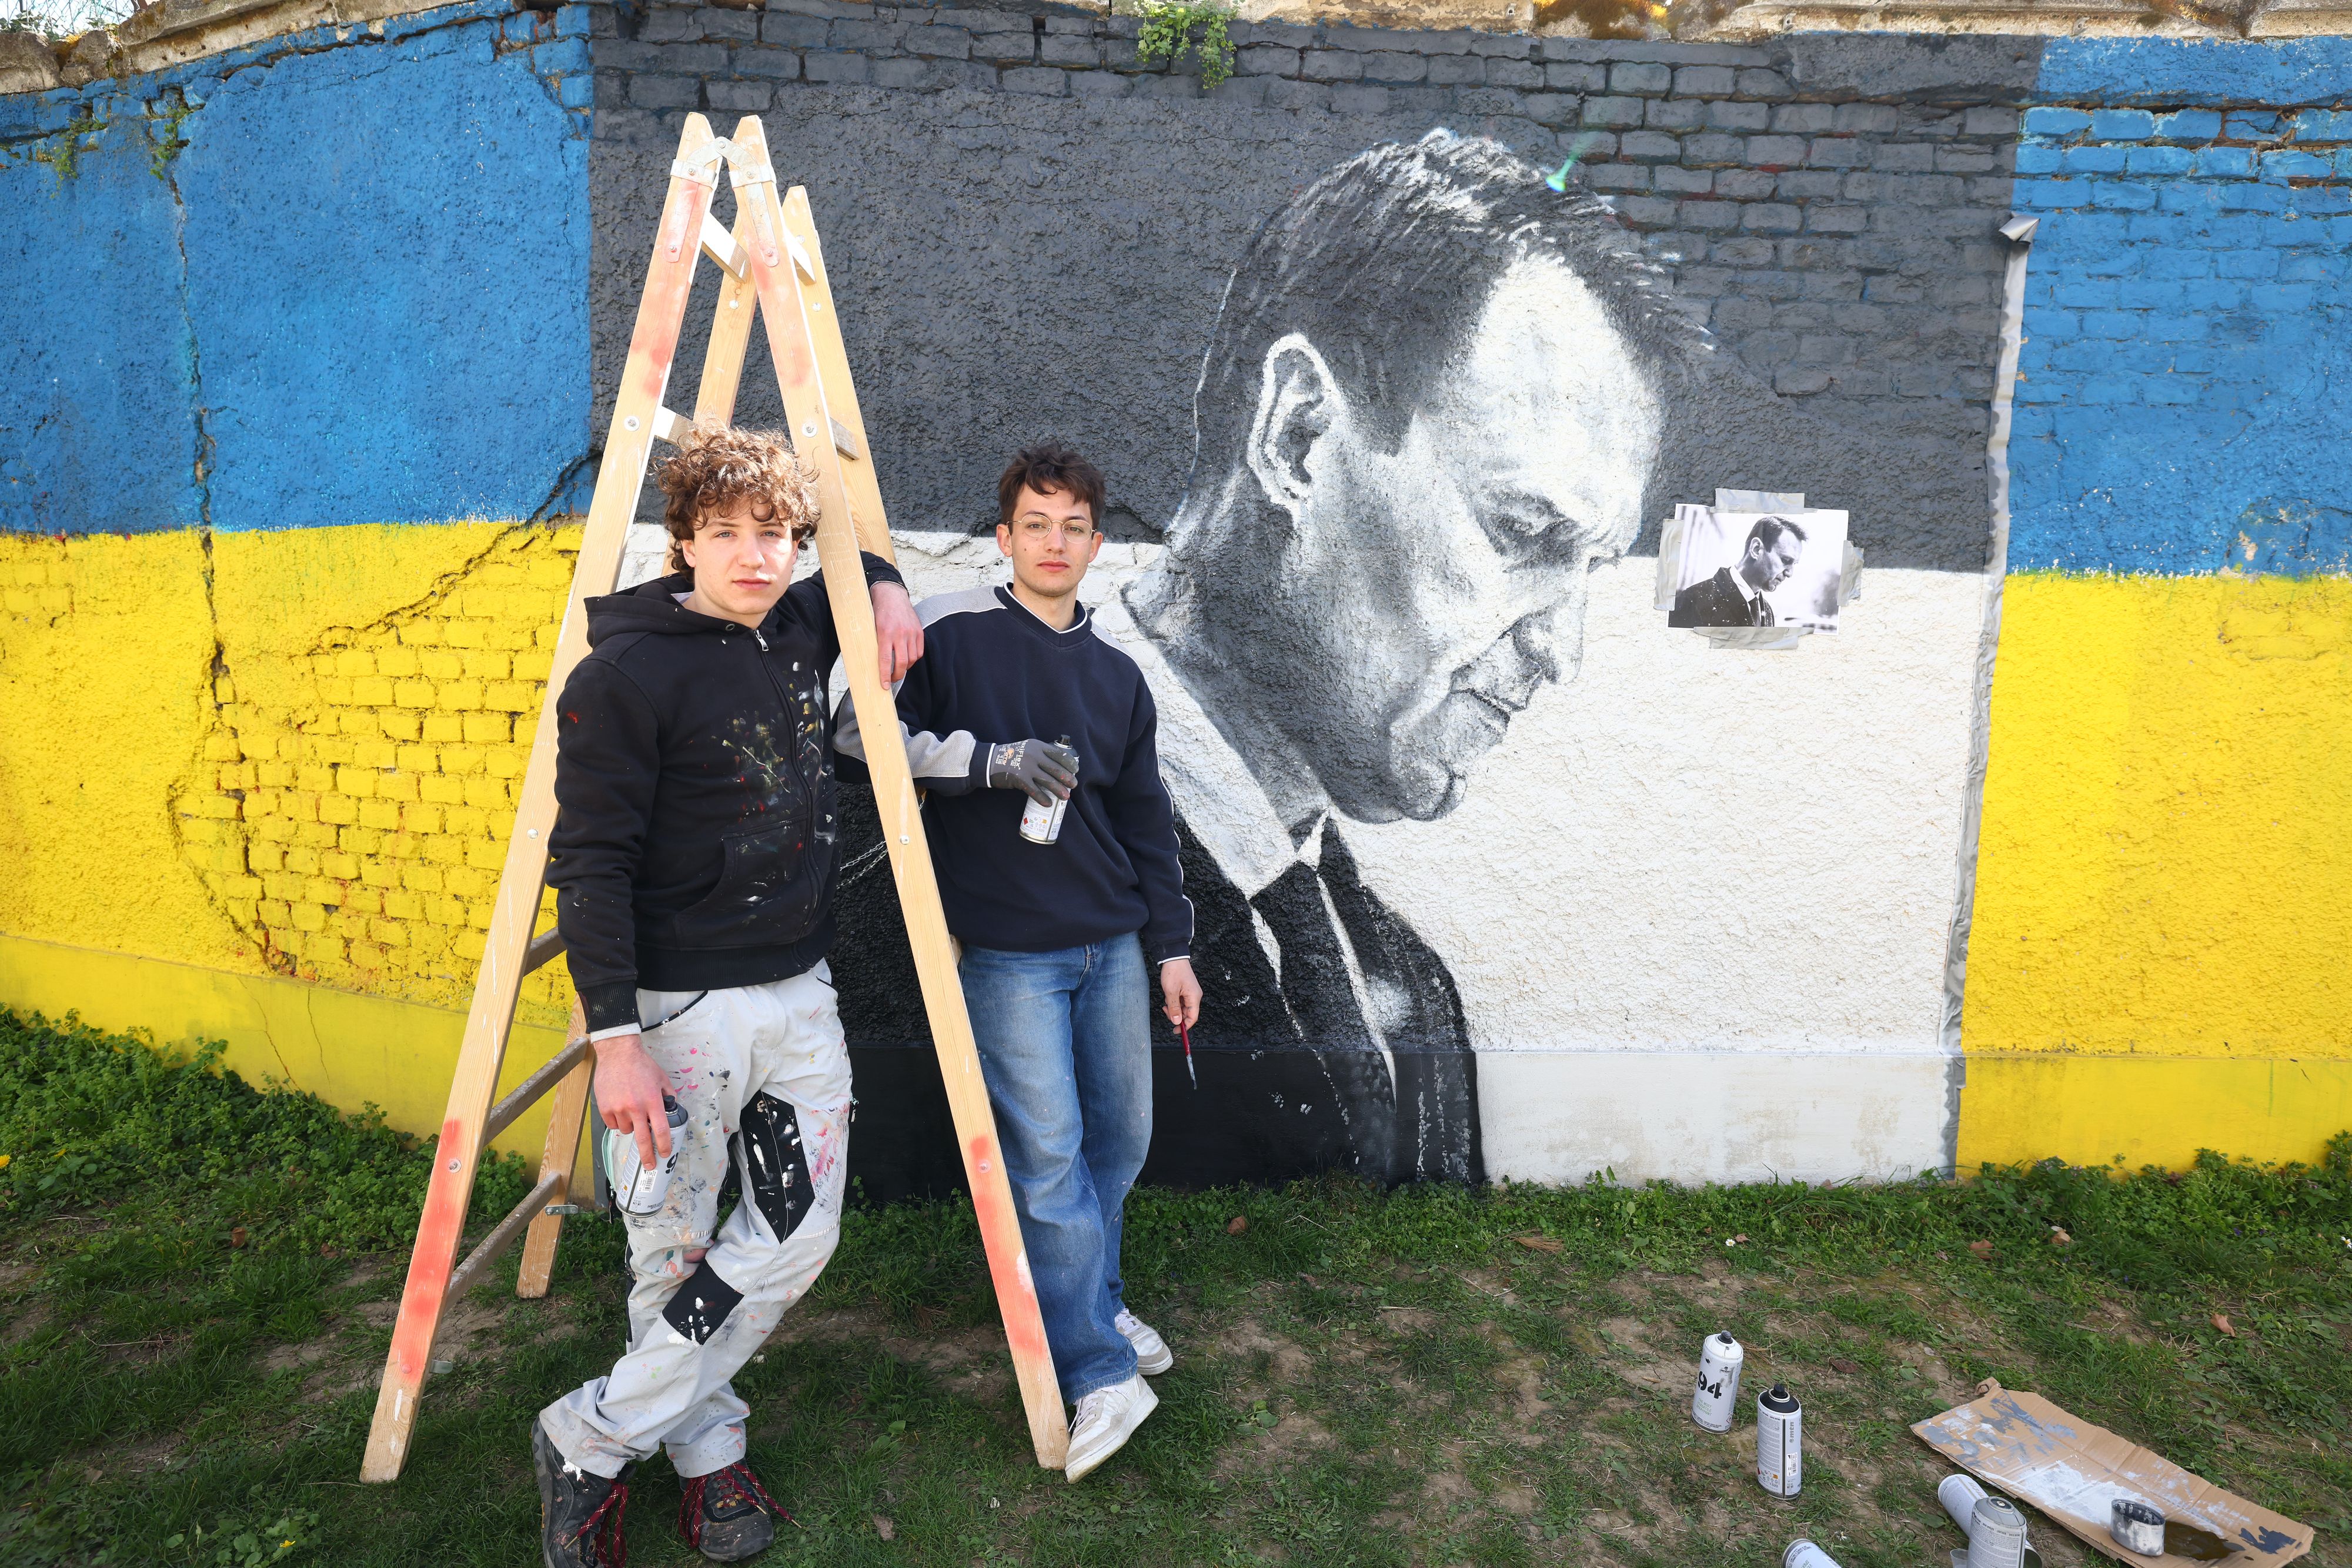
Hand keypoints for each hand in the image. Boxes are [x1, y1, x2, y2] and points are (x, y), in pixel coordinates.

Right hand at [593, 1033, 673, 1169]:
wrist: (618, 1054)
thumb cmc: (641, 1065)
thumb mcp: (661, 1078)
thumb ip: (668, 1095)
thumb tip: (671, 1108)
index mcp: (652, 1101)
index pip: (661, 1130)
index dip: (664, 1145)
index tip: (666, 1153)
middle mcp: (636, 1107)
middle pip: (643, 1140)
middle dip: (647, 1156)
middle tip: (650, 1165)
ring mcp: (619, 1108)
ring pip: (626, 1131)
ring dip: (630, 1127)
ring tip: (631, 1111)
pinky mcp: (605, 1108)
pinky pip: (612, 1125)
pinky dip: (617, 1122)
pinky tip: (619, 1109)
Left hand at [872, 581, 922, 683]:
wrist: (892, 596)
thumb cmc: (880, 612)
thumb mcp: (872, 628)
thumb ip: (877, 644)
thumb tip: (876, 664)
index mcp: (885, 633)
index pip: (885, 660)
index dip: (885, 675)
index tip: (885, 685)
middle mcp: (900, 633)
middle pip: (902, 663)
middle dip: (897, 675)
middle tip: (892, 679)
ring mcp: (911, 632)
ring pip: (912, 659)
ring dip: (906, 667)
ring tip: (899, 667)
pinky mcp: (919, 631)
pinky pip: (919, 652)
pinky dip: (913, 658)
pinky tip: (907, 658)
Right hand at [985, 739, 1077, 806]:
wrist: (990, 761)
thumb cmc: (1012, 756)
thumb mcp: (1028, 748)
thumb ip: (1042, 754)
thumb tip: (1060, 768)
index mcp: (1037, 746)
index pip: (1059, 754)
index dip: (1069, 763)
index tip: (1076, 770)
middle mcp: (1033, 755)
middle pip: (1056, 768)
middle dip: (1067, 778)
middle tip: (1074, 785)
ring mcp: (1026, 767)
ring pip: (1048, 780)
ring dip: (1059, 790)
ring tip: (1066, 796)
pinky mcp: (1019, 779)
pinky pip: (1034, 790)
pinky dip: (1042, 798)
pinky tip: (1048, 803)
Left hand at [1159, 957, 1201, 1030]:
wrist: (1174, 957)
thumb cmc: (1174, 972)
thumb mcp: (1171, 992)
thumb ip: (1174, 1008)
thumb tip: (1177, 1022)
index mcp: (1194, 997)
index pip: (1193, 1017)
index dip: (1185, 1026)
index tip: (1176, 1031)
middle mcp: (1195, 996)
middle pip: (1187, 1013)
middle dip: (1176, 1015)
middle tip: (1166, 1010)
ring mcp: (1191, 993)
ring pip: (1183, 1008)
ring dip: (1173, 1008)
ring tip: (1166, 1000)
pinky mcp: (1186, 990)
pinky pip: (1181, 1001)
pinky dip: (1174, 1002)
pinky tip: (1168, 996)